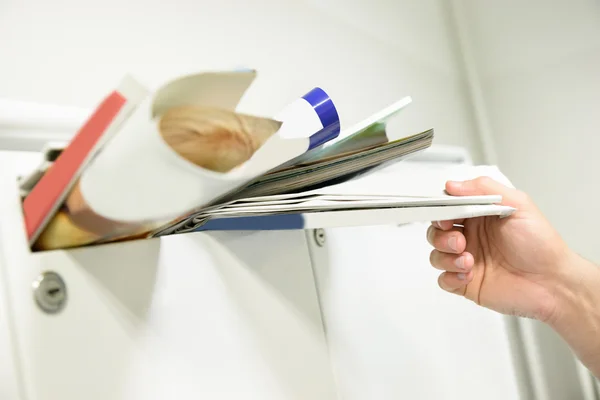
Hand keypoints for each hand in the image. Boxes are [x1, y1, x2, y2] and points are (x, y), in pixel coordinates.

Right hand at [427, 177, 571, 320]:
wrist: (553, 282)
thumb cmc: (541, 245)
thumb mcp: (518, 205)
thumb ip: (484, 188)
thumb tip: (453, 185)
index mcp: (480, 216)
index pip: (448, 208)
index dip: (441, 211)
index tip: (445, 216)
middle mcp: (471, 237)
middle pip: (436, 231)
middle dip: (441, 236)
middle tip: (460, 241)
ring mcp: (467, 260)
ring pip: (436, 255)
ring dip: (446, 257)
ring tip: (468, 260)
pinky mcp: (466, 282)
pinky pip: (443, 279)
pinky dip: (450, 276)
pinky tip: (468, 275)